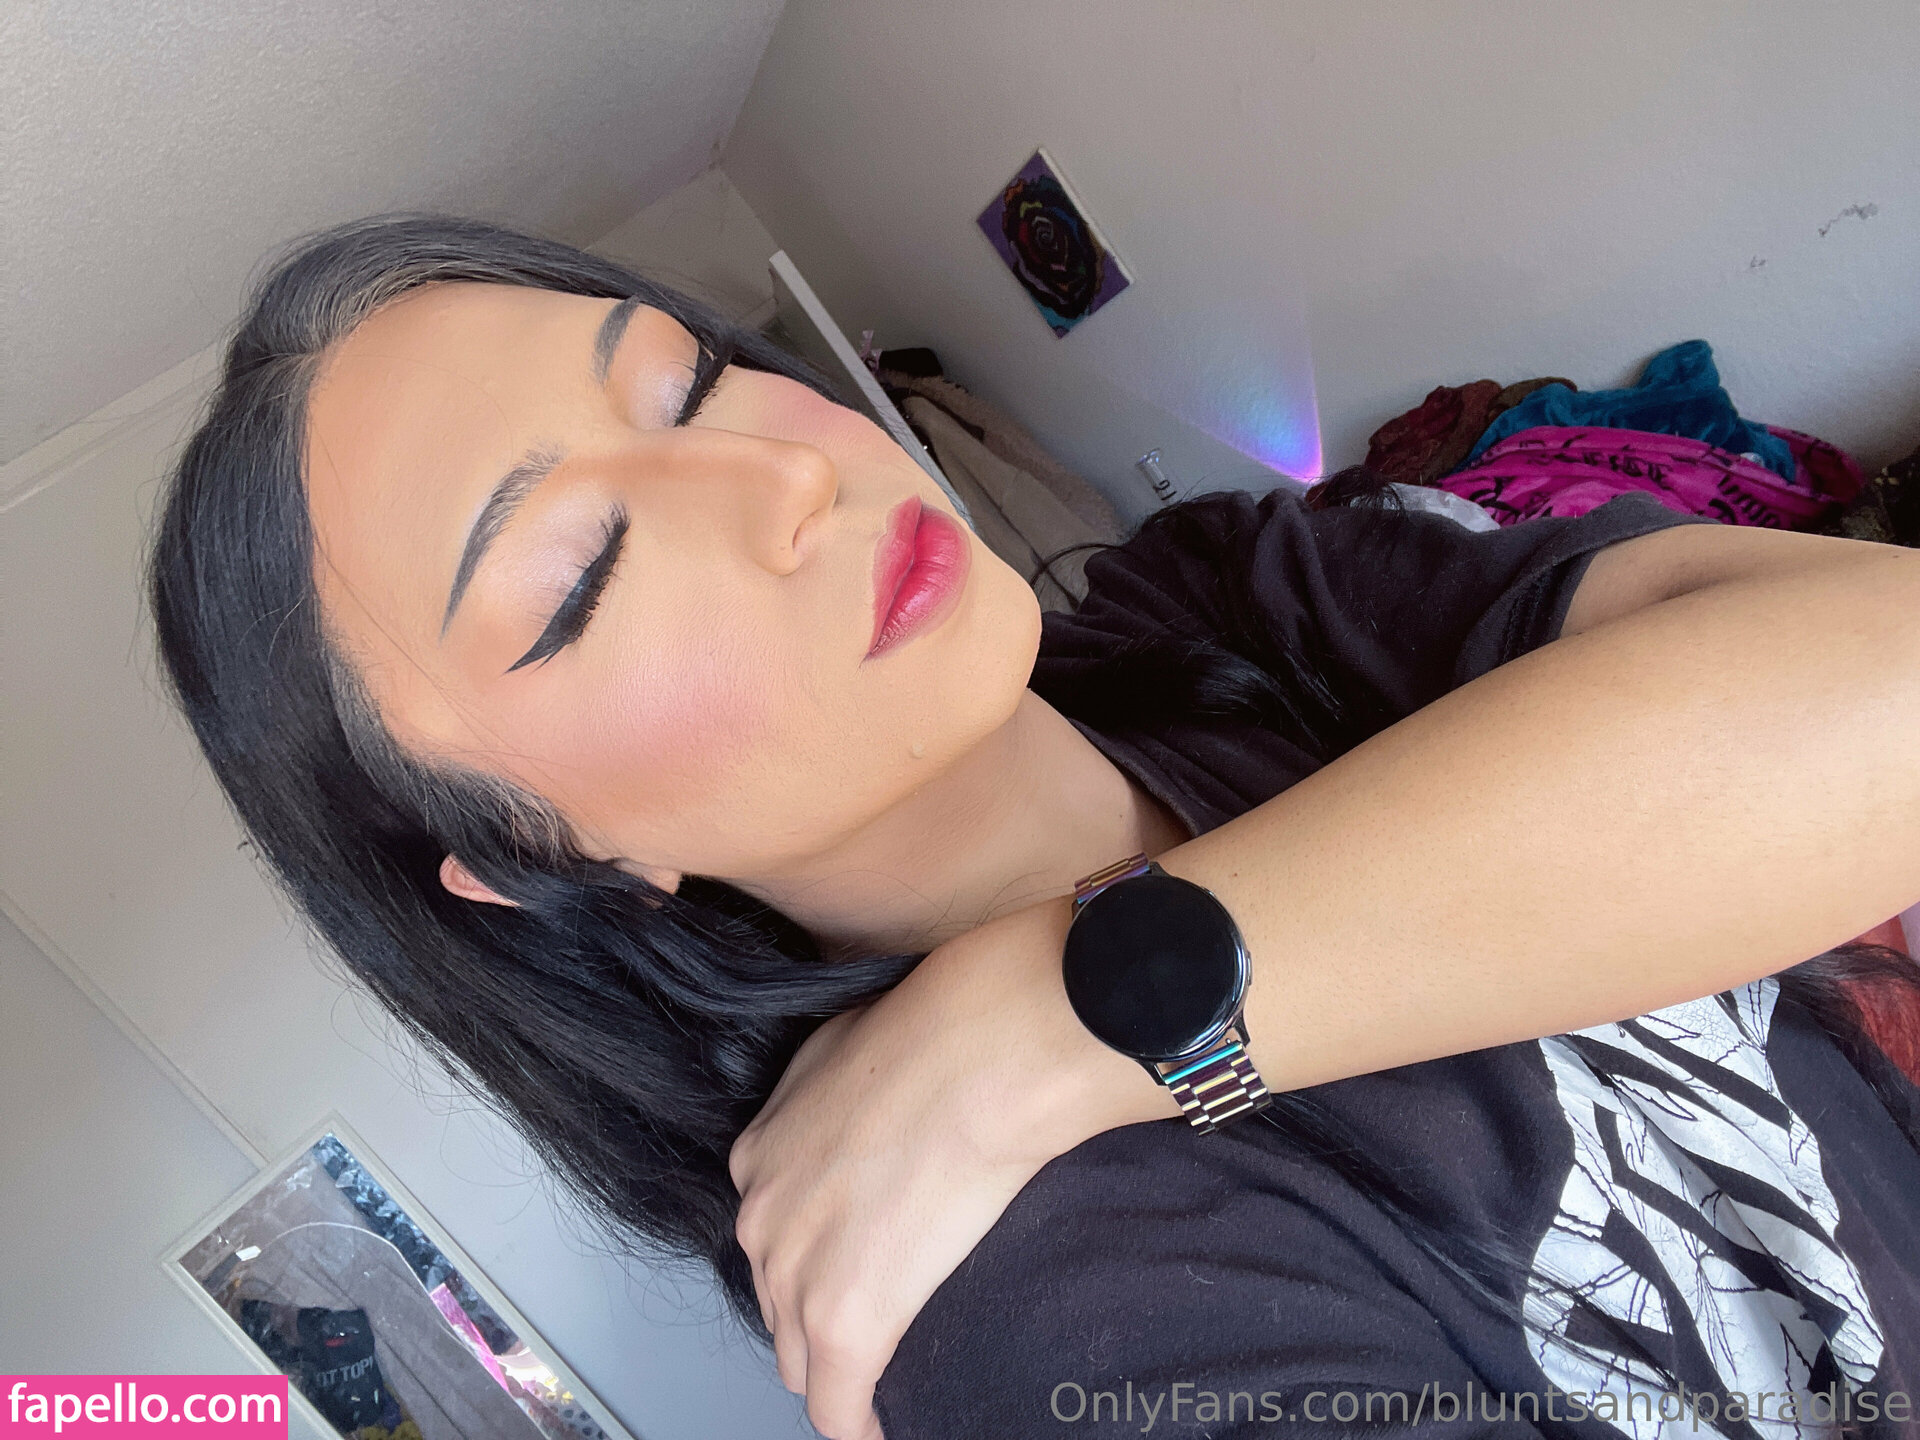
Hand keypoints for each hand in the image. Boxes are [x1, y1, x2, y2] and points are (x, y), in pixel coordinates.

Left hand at [727, 893, 1170, 1438]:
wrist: (980, 1054)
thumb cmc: (940, 1031)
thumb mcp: (854, 1042)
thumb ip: (841, 1088)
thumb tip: (874, 1097)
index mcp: (761, 1153)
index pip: (773, 1235)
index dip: (815, 1255)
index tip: (853, 1263)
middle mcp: (761, 1216)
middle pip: (778, 1302)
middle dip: (820, 1316)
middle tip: (882, 1316)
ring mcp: (796, 1273)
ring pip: (801, 1358)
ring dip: (839, 1370)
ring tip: (888, 1375)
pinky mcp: (846, 1321)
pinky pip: (838, 1410)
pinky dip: (859, 1426)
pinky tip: (884, 1429)